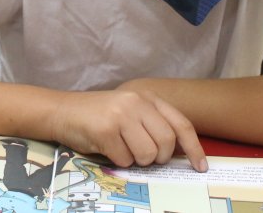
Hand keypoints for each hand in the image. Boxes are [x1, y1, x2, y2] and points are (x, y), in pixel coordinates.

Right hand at [49, 89, 205, 171]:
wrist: (62, 111)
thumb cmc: (99, 116)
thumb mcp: (130, 112)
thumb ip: (153, 124)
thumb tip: (180, 152)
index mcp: (147, 98)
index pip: (181, 124)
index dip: (194, 148)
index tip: (200, 166)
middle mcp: (136, 103)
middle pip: (166, 142)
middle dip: (158, 157)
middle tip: (144, 157)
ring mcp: (120, 115)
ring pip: (147, 154)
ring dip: (136, 160)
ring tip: (122, 149)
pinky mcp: (105, 130)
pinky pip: (125, 160)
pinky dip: (118, 161)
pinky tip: (107, 148)